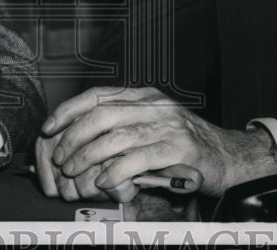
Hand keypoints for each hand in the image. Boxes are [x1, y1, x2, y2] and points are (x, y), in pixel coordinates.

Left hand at [36, 86, 276, 200]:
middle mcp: (154, 105)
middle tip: (60, 157)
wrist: (227, 157)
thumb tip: (77, 137)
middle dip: (74, 136)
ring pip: (118, 135)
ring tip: (75, 171)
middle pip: (103, 113)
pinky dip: (116, 170)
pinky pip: (139, 157)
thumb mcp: (151, 126)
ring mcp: (168, 125)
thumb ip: (122, 125)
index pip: (98, 95)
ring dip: (89, 155)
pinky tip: (104, 181)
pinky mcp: (179, 149)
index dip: (69, 110)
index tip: (49, 127)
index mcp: (144, 96)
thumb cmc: (183, 146)